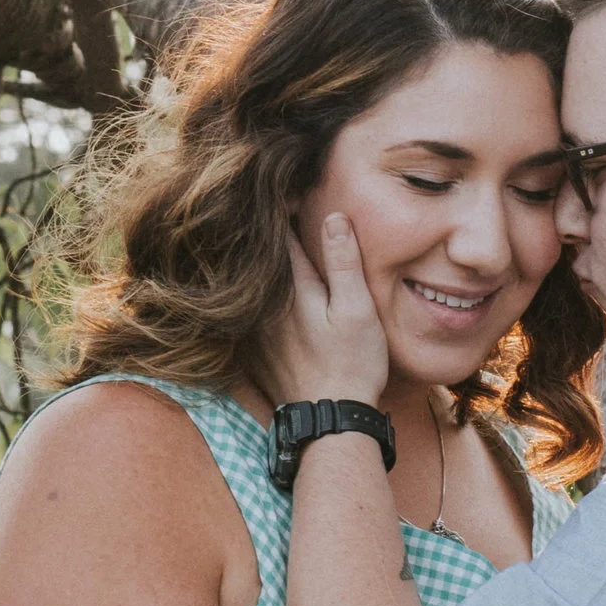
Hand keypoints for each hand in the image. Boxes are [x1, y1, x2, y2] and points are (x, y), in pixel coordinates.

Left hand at [264, 214, 391, 409]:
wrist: (328, 421)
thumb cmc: (352, 364)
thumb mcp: (357, 310)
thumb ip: (343, 263)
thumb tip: (332, 217)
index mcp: (293, 288)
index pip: (281, 234)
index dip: (284, 207)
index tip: (287, 184)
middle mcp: (266, 304)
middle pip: (262, 256)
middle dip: (266, 229)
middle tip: (267, 198)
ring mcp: (255, 329)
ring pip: (253, 282)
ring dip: (256, 260)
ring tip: (256, 233)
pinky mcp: (253, 349)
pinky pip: (248, 309)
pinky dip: (252, 292)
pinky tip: (256, 285)